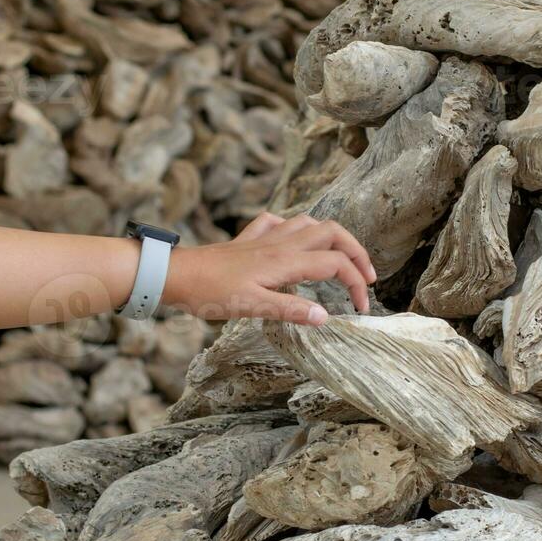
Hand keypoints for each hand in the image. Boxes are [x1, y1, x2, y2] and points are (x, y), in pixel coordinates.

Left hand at [162, 213, 376, 324]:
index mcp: (286, 261)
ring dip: (332, 238)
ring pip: (310, 223)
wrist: (175, 274)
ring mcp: (265, 237)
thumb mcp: (253, 308)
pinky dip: (295, 229)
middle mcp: (281, 243)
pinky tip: (293, 242)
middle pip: (332, 233)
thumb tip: (325, 317)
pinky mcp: (249, 239)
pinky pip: (279, 223)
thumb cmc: (210, 293)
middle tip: (366, 276)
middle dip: (356, 251)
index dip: (356, 283)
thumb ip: (291, 310)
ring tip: (340, 259)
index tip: (361, 308)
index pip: (336, 265)